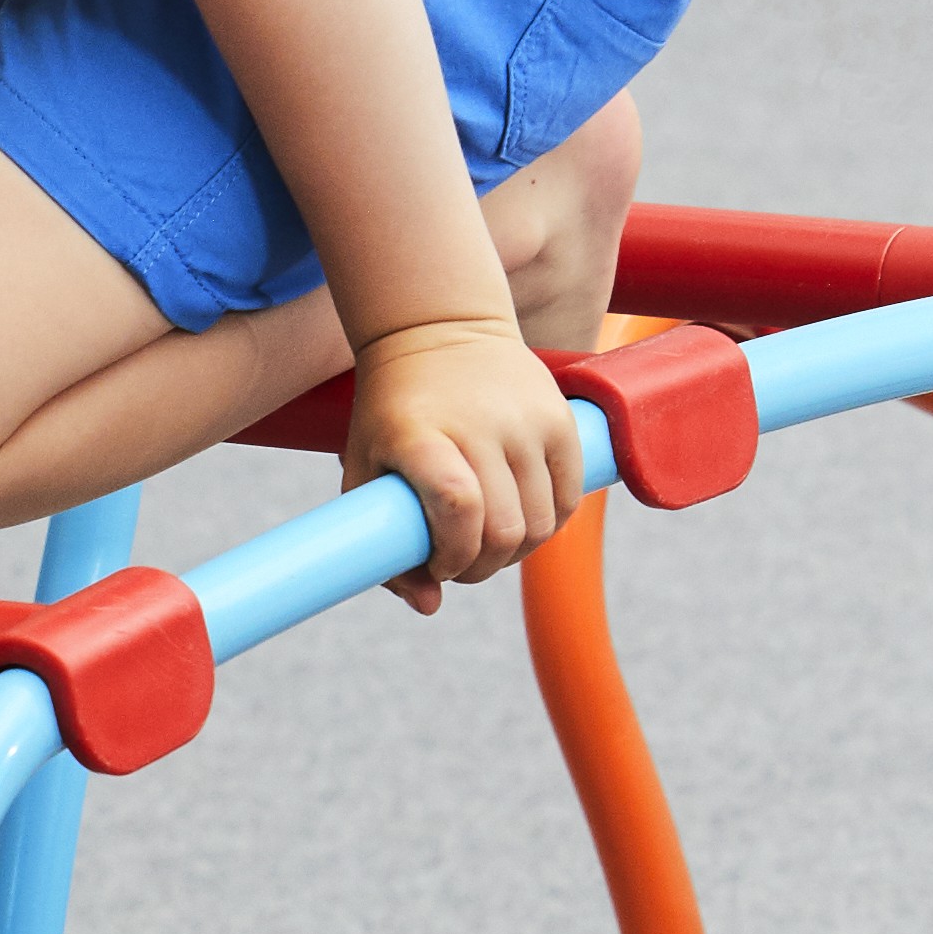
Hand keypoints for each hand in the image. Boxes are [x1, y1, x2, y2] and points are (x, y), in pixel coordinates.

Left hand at [343, 310, 586, 609]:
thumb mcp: (365, 468)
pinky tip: (518, 522)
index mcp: (421, 435)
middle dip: (479, 568)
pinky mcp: (561, 420)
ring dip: (513, 555)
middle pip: (503, 531)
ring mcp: (527, 421)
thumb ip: (383, 545)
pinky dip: (545, 529)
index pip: (458, 506)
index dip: (452, 555)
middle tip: (459, 563)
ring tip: (487, 543)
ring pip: (539, 526)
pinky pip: (567, 503)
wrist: (439, 326)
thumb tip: (430, 607)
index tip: (435, 563)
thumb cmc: (392, 413)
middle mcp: (481, 425)